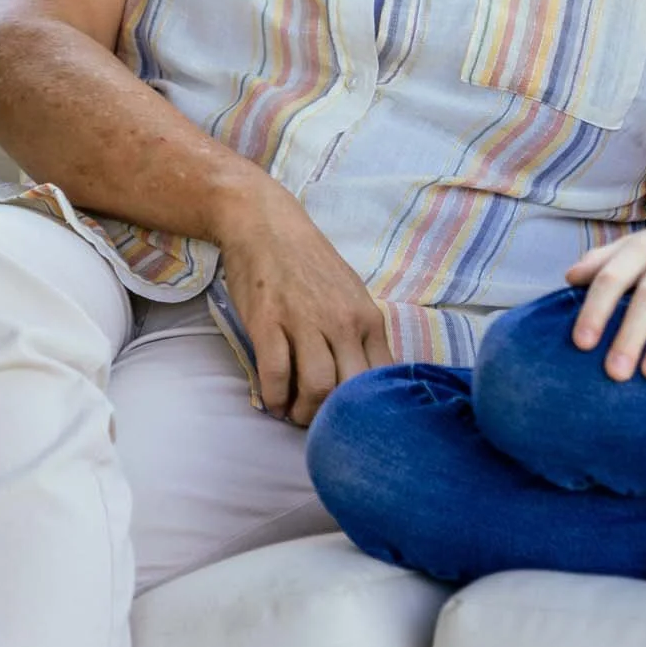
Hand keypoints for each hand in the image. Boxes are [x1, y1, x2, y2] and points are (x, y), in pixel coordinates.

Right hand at [214, 184, 392, 424]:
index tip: (346, 416)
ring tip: (293, 412)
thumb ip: (361, 334)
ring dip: (303, 413)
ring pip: (316, 388)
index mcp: (368, 319)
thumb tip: (365, 382)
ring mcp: (305, 322)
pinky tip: (272, 401)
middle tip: (316, 422)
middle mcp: (342, 323)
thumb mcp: (350, 294)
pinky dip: (273, 397)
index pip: (380, 380)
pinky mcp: (268, 322)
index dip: (364, 409)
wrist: (265, 224)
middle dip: (333, 418)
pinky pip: (275, 375)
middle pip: (349, 391)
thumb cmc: (308, 262)